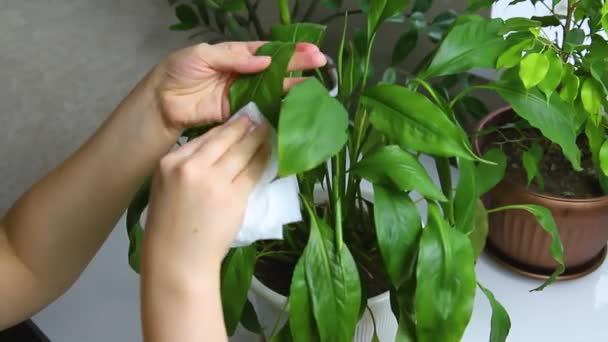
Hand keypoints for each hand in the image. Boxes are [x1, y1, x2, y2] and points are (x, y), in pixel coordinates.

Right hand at [142, 115, 269, 279]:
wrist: (178, 260)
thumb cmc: (170, 228)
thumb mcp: (166, 188)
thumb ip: (186, 166)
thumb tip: (216, 149)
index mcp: (170, 162)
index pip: (204, 138)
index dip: (226, 128)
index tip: (239, 121)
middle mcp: (191, 167)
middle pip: (225, 139)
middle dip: (245, 126)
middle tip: (259, 117)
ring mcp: (214, 181)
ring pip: (243, 152)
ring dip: (259, 139)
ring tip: (269, 130)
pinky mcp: (234, 197)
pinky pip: (254, 172)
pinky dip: (264, 160)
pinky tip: (271, 153)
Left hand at [153, 41, 326, 131]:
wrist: (161, 101)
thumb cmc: (178, 71)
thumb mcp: (203, 56)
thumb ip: (233, 58)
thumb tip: (265, 61)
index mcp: (237, 55)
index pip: (268, 51)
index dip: (289, 51)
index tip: (310, 50)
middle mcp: (244, 74)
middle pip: (276, 70)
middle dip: (298, 66)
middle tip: (321, 63)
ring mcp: (242, 95)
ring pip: (272, 91)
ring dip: (292, 88)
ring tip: (313, 86)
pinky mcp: (237, 114)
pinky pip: (260, 111)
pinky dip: (276, 110)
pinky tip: (293, 108)